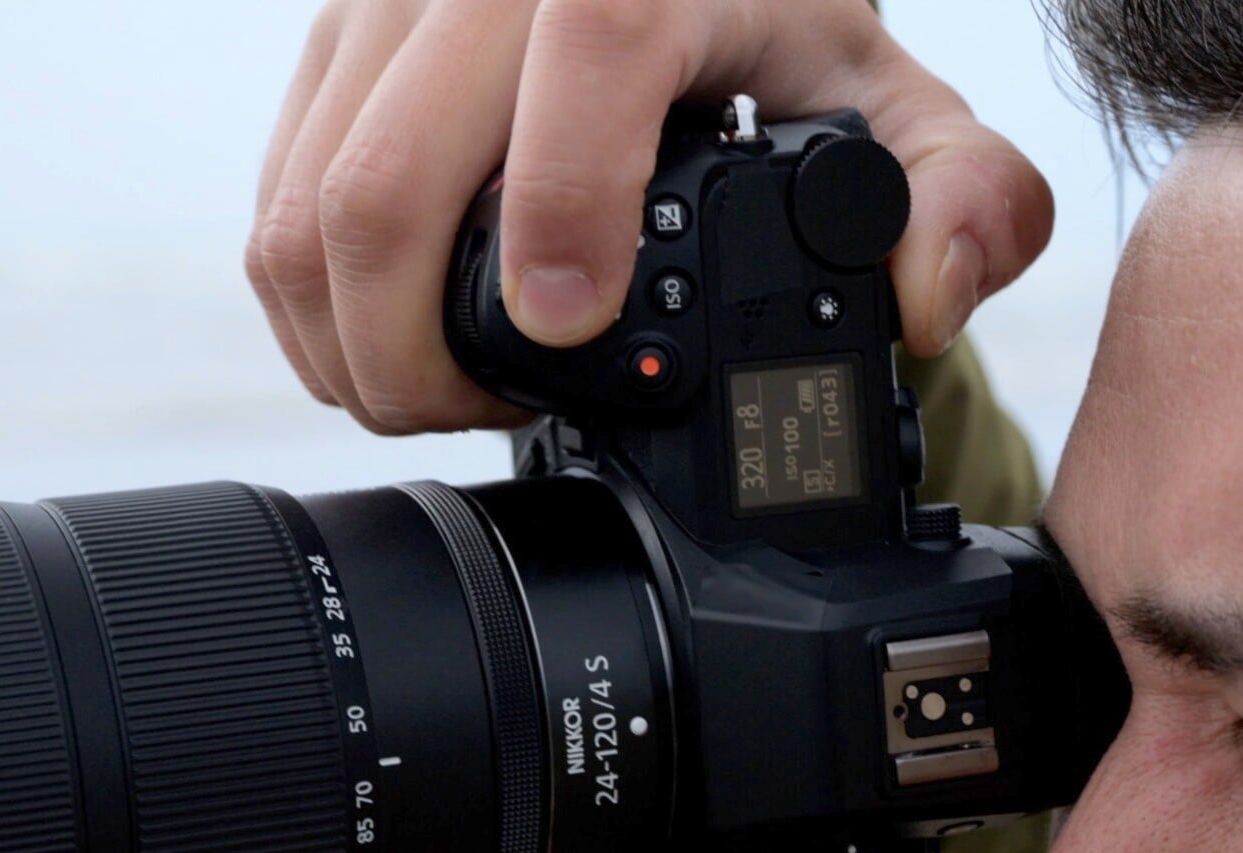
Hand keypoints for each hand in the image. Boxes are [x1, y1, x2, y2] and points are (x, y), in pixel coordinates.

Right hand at [247, 0, 1054, 434]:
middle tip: (497, 419)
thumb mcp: (896, 103)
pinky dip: (316, 310)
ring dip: (357, 348)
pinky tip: (399, 345)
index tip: (569, 337)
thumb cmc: (772, 26)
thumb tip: (927, 299)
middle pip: (383, 173)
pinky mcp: (327, 46)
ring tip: (456, 393)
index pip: (585, 50)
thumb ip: (971, 199)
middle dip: (419, 354)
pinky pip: (272, 198)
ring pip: (301, 208)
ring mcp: (386, 2)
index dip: (561, 206)